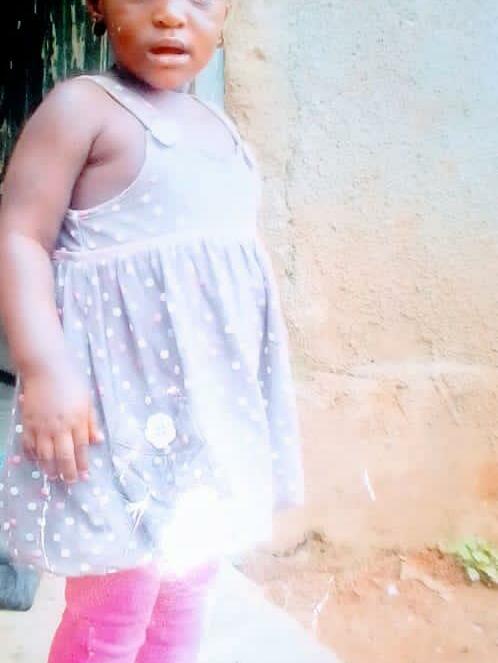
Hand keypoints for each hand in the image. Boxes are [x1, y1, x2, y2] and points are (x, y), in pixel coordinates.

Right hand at [19, 365, 102, 483]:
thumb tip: (98, 441)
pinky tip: (36, 461)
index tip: (84, 476)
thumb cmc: (71, 381)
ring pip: (45, 454)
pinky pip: (28, 444)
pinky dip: (32, 455)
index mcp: (77, 420)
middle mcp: (60, 427)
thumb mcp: (87, 400)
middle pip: (63, 456)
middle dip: (67, 472)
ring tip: (53, 476)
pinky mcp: (28, 423)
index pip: (81, 448)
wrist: (46, 368)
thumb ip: (92, 422)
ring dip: (49, 468)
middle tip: (69, 482)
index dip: (83, 464)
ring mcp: (42, 426)